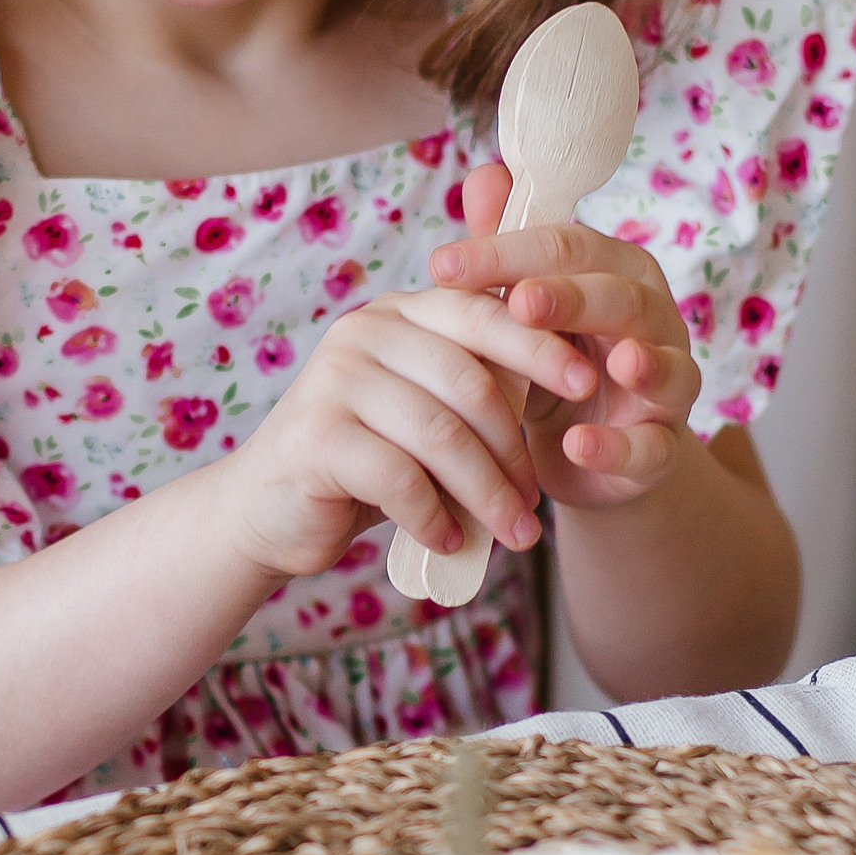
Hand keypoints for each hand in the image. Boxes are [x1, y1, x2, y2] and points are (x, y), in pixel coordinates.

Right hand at [221, 275, 591, 583]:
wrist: (267, 509)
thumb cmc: (364, 461)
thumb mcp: (425, 412)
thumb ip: (475, 388)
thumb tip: (577, 382)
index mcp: (399, 314)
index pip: (482, 314)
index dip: (539, 346)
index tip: (588, 384)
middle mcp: (363, 332)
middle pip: (470, 383)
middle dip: (514, 452)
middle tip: (535, 504)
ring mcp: (334, 380)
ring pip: (442, 436)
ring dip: (486, 495)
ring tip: (511, 534)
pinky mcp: (316, 437)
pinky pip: (400, 478)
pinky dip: (433, 517)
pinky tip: (447, 540)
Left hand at [429, 162, 702, 510]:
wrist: (583, 452)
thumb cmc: (552, 361)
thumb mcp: (521, 309)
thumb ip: (506, 249)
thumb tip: (484, 173)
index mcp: (617, 272)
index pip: (566, 247)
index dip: (506, 253)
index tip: (441, 266)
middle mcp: (653, 318)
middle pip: (620, 297)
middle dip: (571, 298)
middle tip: (519, 302)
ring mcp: (668, 383)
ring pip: (665, 365)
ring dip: (641, 363)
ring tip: (614, 364)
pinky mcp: (664, 446)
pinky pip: (652, 446)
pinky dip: (619, 446)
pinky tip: (578, 445)